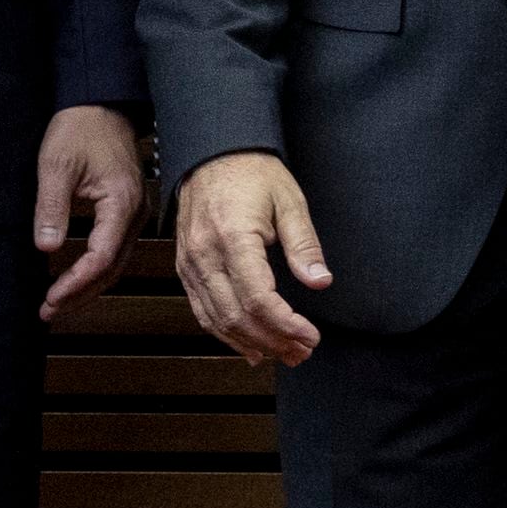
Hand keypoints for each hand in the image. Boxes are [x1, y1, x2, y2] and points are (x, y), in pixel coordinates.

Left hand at [33, 105, 144, 324]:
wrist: (101, 105)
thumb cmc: (80, 129)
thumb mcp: (56, 165)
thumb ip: (51, 207)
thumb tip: (46, 248)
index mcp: (121, 202)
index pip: (101, 257)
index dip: (75, 282)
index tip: (50, 298)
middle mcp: (135, 212)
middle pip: (112, 268)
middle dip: (81, 294)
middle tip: (49, 312)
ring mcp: (135, 212)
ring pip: (116, 263)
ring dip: (88, 286)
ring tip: (58, 303)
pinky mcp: (127, 210)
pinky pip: (115, 249)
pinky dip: (95, 270)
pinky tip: (75, 277)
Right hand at [173, 149, 329, 366]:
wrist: (212, 153)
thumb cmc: (252, 172)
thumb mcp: (289, 201)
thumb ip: (304, 244)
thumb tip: (321, 280)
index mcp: (233, 237)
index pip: (257, 298)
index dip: (285, 325)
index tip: (310, 336)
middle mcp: (205, 255)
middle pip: (237, 316)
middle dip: (272, 341)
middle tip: (302, 352)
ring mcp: (190, 264)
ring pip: (217, 320)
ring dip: (251, 343)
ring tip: (283, 354)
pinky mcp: (186, 267)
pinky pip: (202, 310)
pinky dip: (225, 333)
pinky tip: (249, 347)